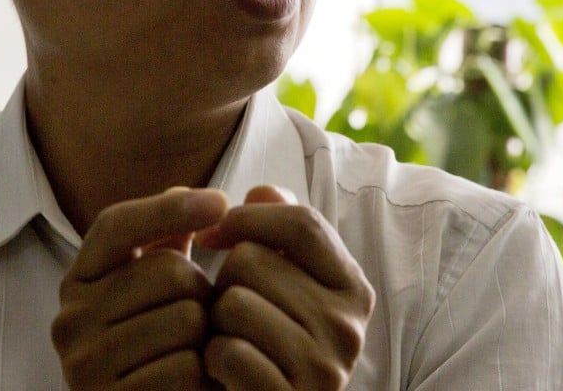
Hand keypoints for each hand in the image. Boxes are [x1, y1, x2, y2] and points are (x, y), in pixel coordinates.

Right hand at [52, 188, 228, 389]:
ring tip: (199, 352)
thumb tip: (191, 192)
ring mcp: (84, 363)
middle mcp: (70, 318)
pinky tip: (198, 384)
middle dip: (203, 292)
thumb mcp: (157, 290)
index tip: (219, 202)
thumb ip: (170, 240)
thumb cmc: (158, 347)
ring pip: (184, 321)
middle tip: (203, 318)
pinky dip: (205, 378)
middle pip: (167, 272)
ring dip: (208, 337)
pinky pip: (185, 370)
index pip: (116, 225)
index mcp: (78, 280)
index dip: (168, 208)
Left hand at [197, 186, 374, 389]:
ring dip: (214, 323)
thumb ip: (272, 230)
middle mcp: (349, 327)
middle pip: (253, 259)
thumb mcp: (278, 281)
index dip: (246, 217)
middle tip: (230, 313)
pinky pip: (229, 353)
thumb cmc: (265, 340)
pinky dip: (213, 360)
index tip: (210, 234)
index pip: (301, 221)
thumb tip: (260, 192)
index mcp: (353, 288)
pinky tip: (225, 372)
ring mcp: (325, 368)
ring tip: (229, 340)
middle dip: (223, 281)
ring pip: (234, 303)